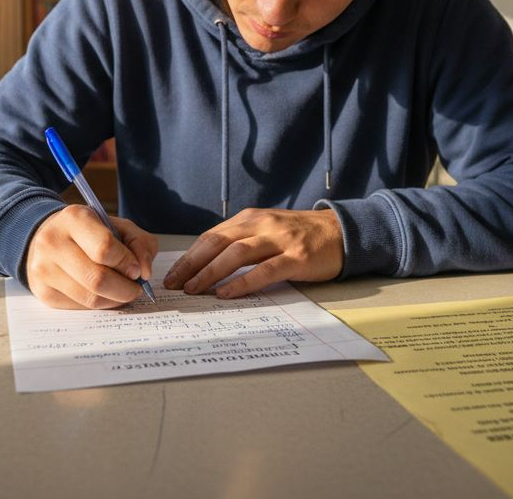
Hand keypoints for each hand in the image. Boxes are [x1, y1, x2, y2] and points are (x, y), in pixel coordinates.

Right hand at [25, 205, 158, 309]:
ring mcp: (44, 269)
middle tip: (135, 288)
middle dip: (125, 289)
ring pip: (90, 298)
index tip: (136, 269)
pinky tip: (104, 294)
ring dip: (115, 300)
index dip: (127, 263)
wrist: (48, 238)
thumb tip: (144, 273)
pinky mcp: (43, 291)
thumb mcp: (118, 226)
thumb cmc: (89, 232)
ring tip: (122, 291)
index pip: (105, 248)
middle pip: (97, 279)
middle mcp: (53, 242)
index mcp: (74, 218)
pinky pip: (80, 307)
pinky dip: (100, 304)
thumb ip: (140, 243)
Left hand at [163, 208, 342, 298]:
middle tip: (175, 285)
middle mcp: (261, 225)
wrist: (339, 232)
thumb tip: (206, 264)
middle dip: (192, 265)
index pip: (211, 237)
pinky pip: (264, 270)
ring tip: (194, 290)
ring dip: (211, 273)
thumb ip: (241, 241)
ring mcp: (279, 240)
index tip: (173, 274)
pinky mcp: (296, 257)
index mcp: (249, 218)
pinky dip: (242, 283)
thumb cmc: (299, 235)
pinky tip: (226, 294)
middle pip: (218, 243)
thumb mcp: (266, 230)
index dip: (189, 256)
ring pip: (236, 254)